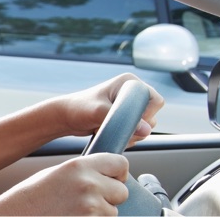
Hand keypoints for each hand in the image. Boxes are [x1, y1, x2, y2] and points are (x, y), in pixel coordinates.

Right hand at [0, 153, 129, 215]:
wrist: (13, 216)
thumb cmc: (31, 198)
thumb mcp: (57, 173)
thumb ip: (84, 172)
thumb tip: (107, 176)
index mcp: (79, 166)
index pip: (120, 163)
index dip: (117, 173)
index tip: (112, 179)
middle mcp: (88, 185)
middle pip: (121, 191)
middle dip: (109, 197)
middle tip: (87, 201)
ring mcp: (91, 208)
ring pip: (113, 212)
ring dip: (100, 214)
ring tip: (74, 212)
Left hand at [51, 73, 165, 145]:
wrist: (65, 118)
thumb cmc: (78, 109)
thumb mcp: (99, 113)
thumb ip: (123, 120)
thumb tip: (147, 130)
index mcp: (129, 82)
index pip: (155, 100)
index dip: (149, 114)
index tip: (134, 124)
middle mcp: (132, 93)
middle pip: (152, 115)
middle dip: (139, 127)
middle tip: (118, 131)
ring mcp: (129, 106)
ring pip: (145, 127)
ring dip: (132, 134)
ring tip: (111, 132)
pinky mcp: (124, 118)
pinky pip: (136, 132)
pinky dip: (128, 137)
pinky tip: (112, 137)